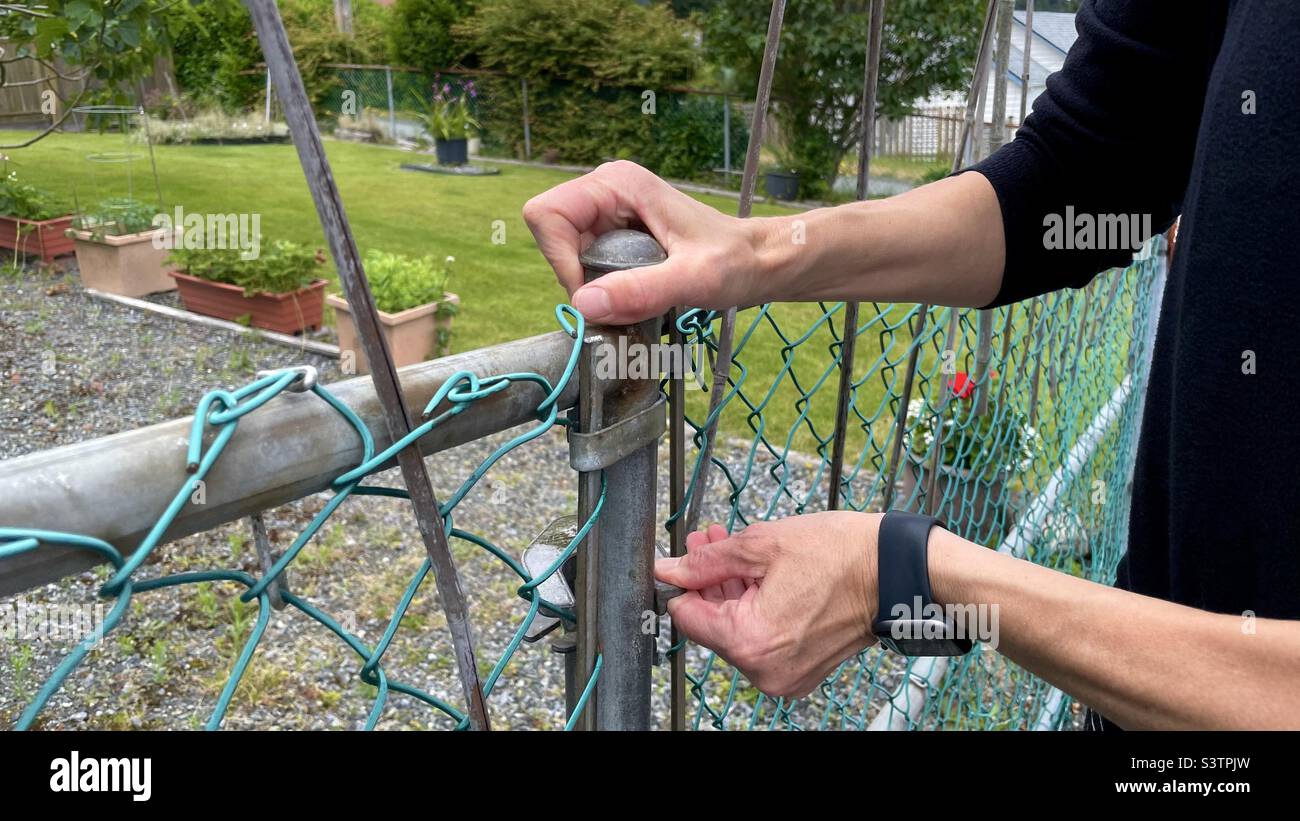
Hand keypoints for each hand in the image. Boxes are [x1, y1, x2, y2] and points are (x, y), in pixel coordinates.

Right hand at [522, 160, 771, 323]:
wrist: (760, 261)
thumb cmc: (736, 261)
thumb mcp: (693, 278)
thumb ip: (641, 290)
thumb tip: (583, 304)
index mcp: (619, 183)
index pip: (547, 215)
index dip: (559, 259)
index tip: (594, 293)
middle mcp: (607, 191)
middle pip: (553, 238)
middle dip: (576, 276)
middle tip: (620, 299)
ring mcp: (609, 213)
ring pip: (567, 256)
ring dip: (592, 287)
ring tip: (635, 297)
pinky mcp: (615, 235)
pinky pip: (585, 265)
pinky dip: (603, 288)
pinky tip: (637, 293)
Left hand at [655, 513, 881, 699]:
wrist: (893, 571)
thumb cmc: (838, 554)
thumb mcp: (761, 545)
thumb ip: (707, 561)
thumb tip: (668, 570)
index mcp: (752, 643)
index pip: (688, 617)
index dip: (683, 580)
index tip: (687, 552)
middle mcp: (765, 671)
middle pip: (713, 625)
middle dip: (709, 580)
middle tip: (708, 540)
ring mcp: (785, 675)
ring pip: (737, 630)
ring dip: (731, 590)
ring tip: (731, 548)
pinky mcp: (800, 670)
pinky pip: (762, 639)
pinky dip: (756, 608)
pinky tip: (756, 573)